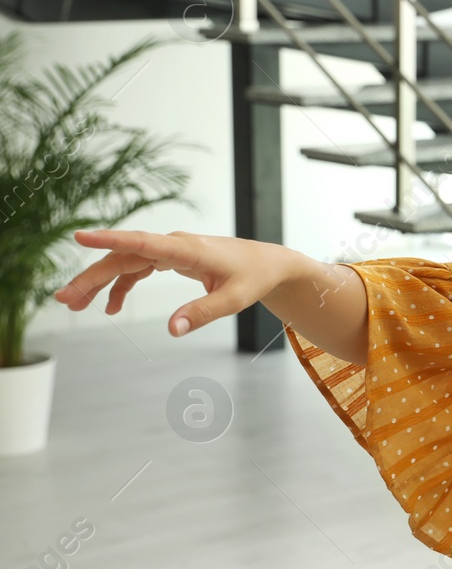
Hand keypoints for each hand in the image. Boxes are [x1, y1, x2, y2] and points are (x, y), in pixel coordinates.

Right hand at [54, 229, 295, 337]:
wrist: (270, 264)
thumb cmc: (253, 277)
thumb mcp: (233, 299)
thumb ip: (202, 313)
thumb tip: (171, 331)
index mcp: (186, 249)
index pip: (141, 241)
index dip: (109, 239)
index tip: (79, 237)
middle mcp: (174, 245)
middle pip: (123, 257)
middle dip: (91, 277)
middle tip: (64, 299)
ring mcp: (171, 250)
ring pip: (125, 262)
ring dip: (100, 283)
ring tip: (74, 305)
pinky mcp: (172, 258)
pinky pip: (138, 269)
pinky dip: (123, 286)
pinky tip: (112, 308)